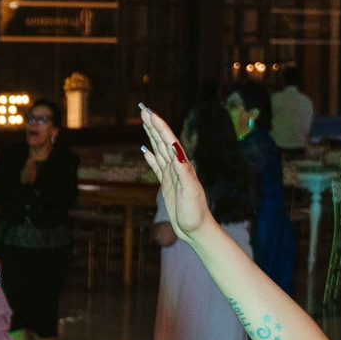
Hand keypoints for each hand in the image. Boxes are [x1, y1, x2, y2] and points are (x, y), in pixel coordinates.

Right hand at [138, 104, 211, 239]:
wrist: (197, 229)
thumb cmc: (195, 213)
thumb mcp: (190, 192)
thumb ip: (183, 171)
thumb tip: (174, 151)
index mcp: (183, 166)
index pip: (169, 141)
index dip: (159, 126)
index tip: (149, 113)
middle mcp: (178, 167)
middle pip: (163, 141)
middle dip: (153, 125)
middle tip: (143, 109)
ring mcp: (172, 175)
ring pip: (159, 150)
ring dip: (152, 136)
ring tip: (144, 123)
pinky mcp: (168, 184)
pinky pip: (157, 167)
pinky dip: (151, 157)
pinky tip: (145, 151)